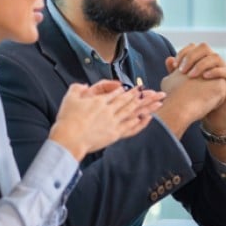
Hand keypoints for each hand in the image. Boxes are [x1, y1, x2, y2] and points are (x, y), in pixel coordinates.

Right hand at [49, 80, 165, 159]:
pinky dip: (140, 123)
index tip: (137, 88)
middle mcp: (109, 110)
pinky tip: (148, 118)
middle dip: (144, 96)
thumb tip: (83, 85)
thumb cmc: (66, 120)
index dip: (128, 91)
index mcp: (100, 101)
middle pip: (130, 101)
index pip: (118, 93)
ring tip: (158, 102)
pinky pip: (130, 127)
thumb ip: (77, 89)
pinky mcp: (114, 134)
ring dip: (147, 106)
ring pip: (133, 112)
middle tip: (156, 92)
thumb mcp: (69, 98)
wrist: (68, 139)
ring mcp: (113, 122)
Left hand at [159, 45, 225, 137]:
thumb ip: (175, 74)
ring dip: (202, 64)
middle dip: (191, 56)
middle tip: (182, 70)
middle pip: (204, 47)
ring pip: (216, 57)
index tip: (174, 65)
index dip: (183, 52)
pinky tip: (205, 77)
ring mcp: (223, 70)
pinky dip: (216, 71)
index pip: (193, 47)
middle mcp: (213, 63)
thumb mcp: (183, 86)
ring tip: (191, 75)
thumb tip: (168, 59)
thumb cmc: (197, 101)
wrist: (211, 117)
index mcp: (202, 61)